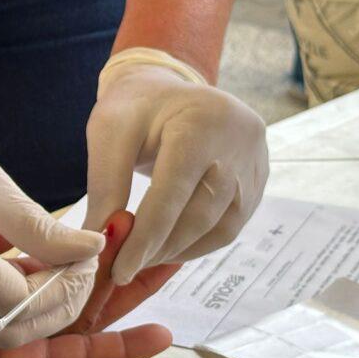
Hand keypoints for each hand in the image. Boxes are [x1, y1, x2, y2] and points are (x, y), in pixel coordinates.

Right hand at [0, 69, 104, 347]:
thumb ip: (46, 231)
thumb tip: (92, 251)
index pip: (20, 299)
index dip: (63, 287)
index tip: (87, 259)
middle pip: (7, 329)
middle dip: (54, 307)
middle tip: (80, 271)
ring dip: (33, 307)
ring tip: (55, 267)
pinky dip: (7, 301)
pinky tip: (24, 268)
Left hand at [0, 212, 175, 357]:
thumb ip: (14, 234)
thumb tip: (67, 230)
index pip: (56, 260)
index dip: (90, 243)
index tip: (118, 218)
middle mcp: (13, 307)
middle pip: (81, 287)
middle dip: (122, 264)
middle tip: (162, 238)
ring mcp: (19, 339)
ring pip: (87, 316)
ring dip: (126, 293)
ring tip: (167, 264)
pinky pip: (73, 357)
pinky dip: (115, 349)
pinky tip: (156, 335)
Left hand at [85, 49, 268, 285]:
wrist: (167, 87)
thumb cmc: (133, 108)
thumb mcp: (109, 135)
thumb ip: (106, 187)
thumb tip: (101, 243)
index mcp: (201, 122)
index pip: (172, 194)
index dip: (145, 238)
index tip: (118, 270)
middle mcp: (239, 141)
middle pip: (199, 214)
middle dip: (159, 249)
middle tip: (124, 269)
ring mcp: (255, 161)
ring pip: (220, 227)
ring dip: (178, 251)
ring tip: (143, 259)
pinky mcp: (257, 179)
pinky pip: (230, 225)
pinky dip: (197, 243)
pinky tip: (168, 248)